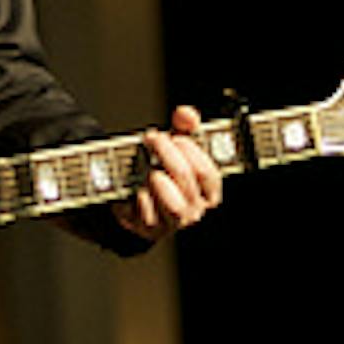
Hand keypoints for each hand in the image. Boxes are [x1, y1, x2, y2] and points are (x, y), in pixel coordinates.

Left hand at [114, 106, 222, 240]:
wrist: (135, 201)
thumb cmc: (163, 171)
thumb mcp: (176, 148)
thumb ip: (185, 127)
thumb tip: (186, 114)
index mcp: (208, 192)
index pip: (208, 173)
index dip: (192, 152)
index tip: (176, 137)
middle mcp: (195, 209)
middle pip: (186, 179)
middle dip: (168, 154)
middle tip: (153, 138)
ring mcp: (174, 222)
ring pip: (174, 204)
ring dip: (158, 179)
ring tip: (149, 167)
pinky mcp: (150, 229)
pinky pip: (148, 215)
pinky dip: (143, 198)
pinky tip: (137, 186)